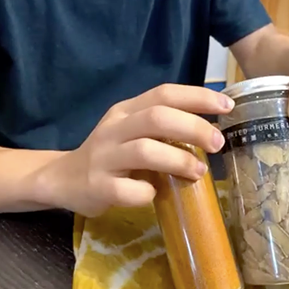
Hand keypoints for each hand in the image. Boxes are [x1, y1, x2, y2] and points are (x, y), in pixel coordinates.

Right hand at [36, 84, 233, 216]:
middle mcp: (113, 129)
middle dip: (194, 128)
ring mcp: (103, 157)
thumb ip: (162, 127)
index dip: (198, 97)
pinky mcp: (97, 186)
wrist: (62, 178)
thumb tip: (211, 131)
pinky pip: (128, 190)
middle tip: (217, 144)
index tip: (226, 106)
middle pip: (157, 117)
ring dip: (178, 160)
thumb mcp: (131, 131)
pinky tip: (154, 195)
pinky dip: (147, 193)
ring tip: (198, 173)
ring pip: (145, 151)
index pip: (164, 93)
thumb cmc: (110, 155)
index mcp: (126, 111)